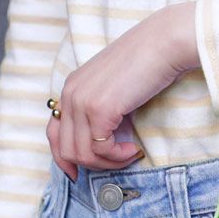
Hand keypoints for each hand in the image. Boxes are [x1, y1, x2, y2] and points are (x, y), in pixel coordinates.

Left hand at [48, 1, 199, 180]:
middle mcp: (70, 93)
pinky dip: (117, 156)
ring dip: (108, 162)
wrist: (165, 43)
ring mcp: (82, 101)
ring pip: (81, 154)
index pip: (53, 132)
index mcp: (72, 87)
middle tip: (119, 160)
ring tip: (129, 153)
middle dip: (93, 164)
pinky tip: (133, 149)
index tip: (78, 174)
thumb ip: (103, 108)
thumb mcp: (116, 87)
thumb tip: (103, 141)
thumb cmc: (150, 62)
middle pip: (65, 149)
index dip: (64, 158)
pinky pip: (100, 149)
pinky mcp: (99, 109)